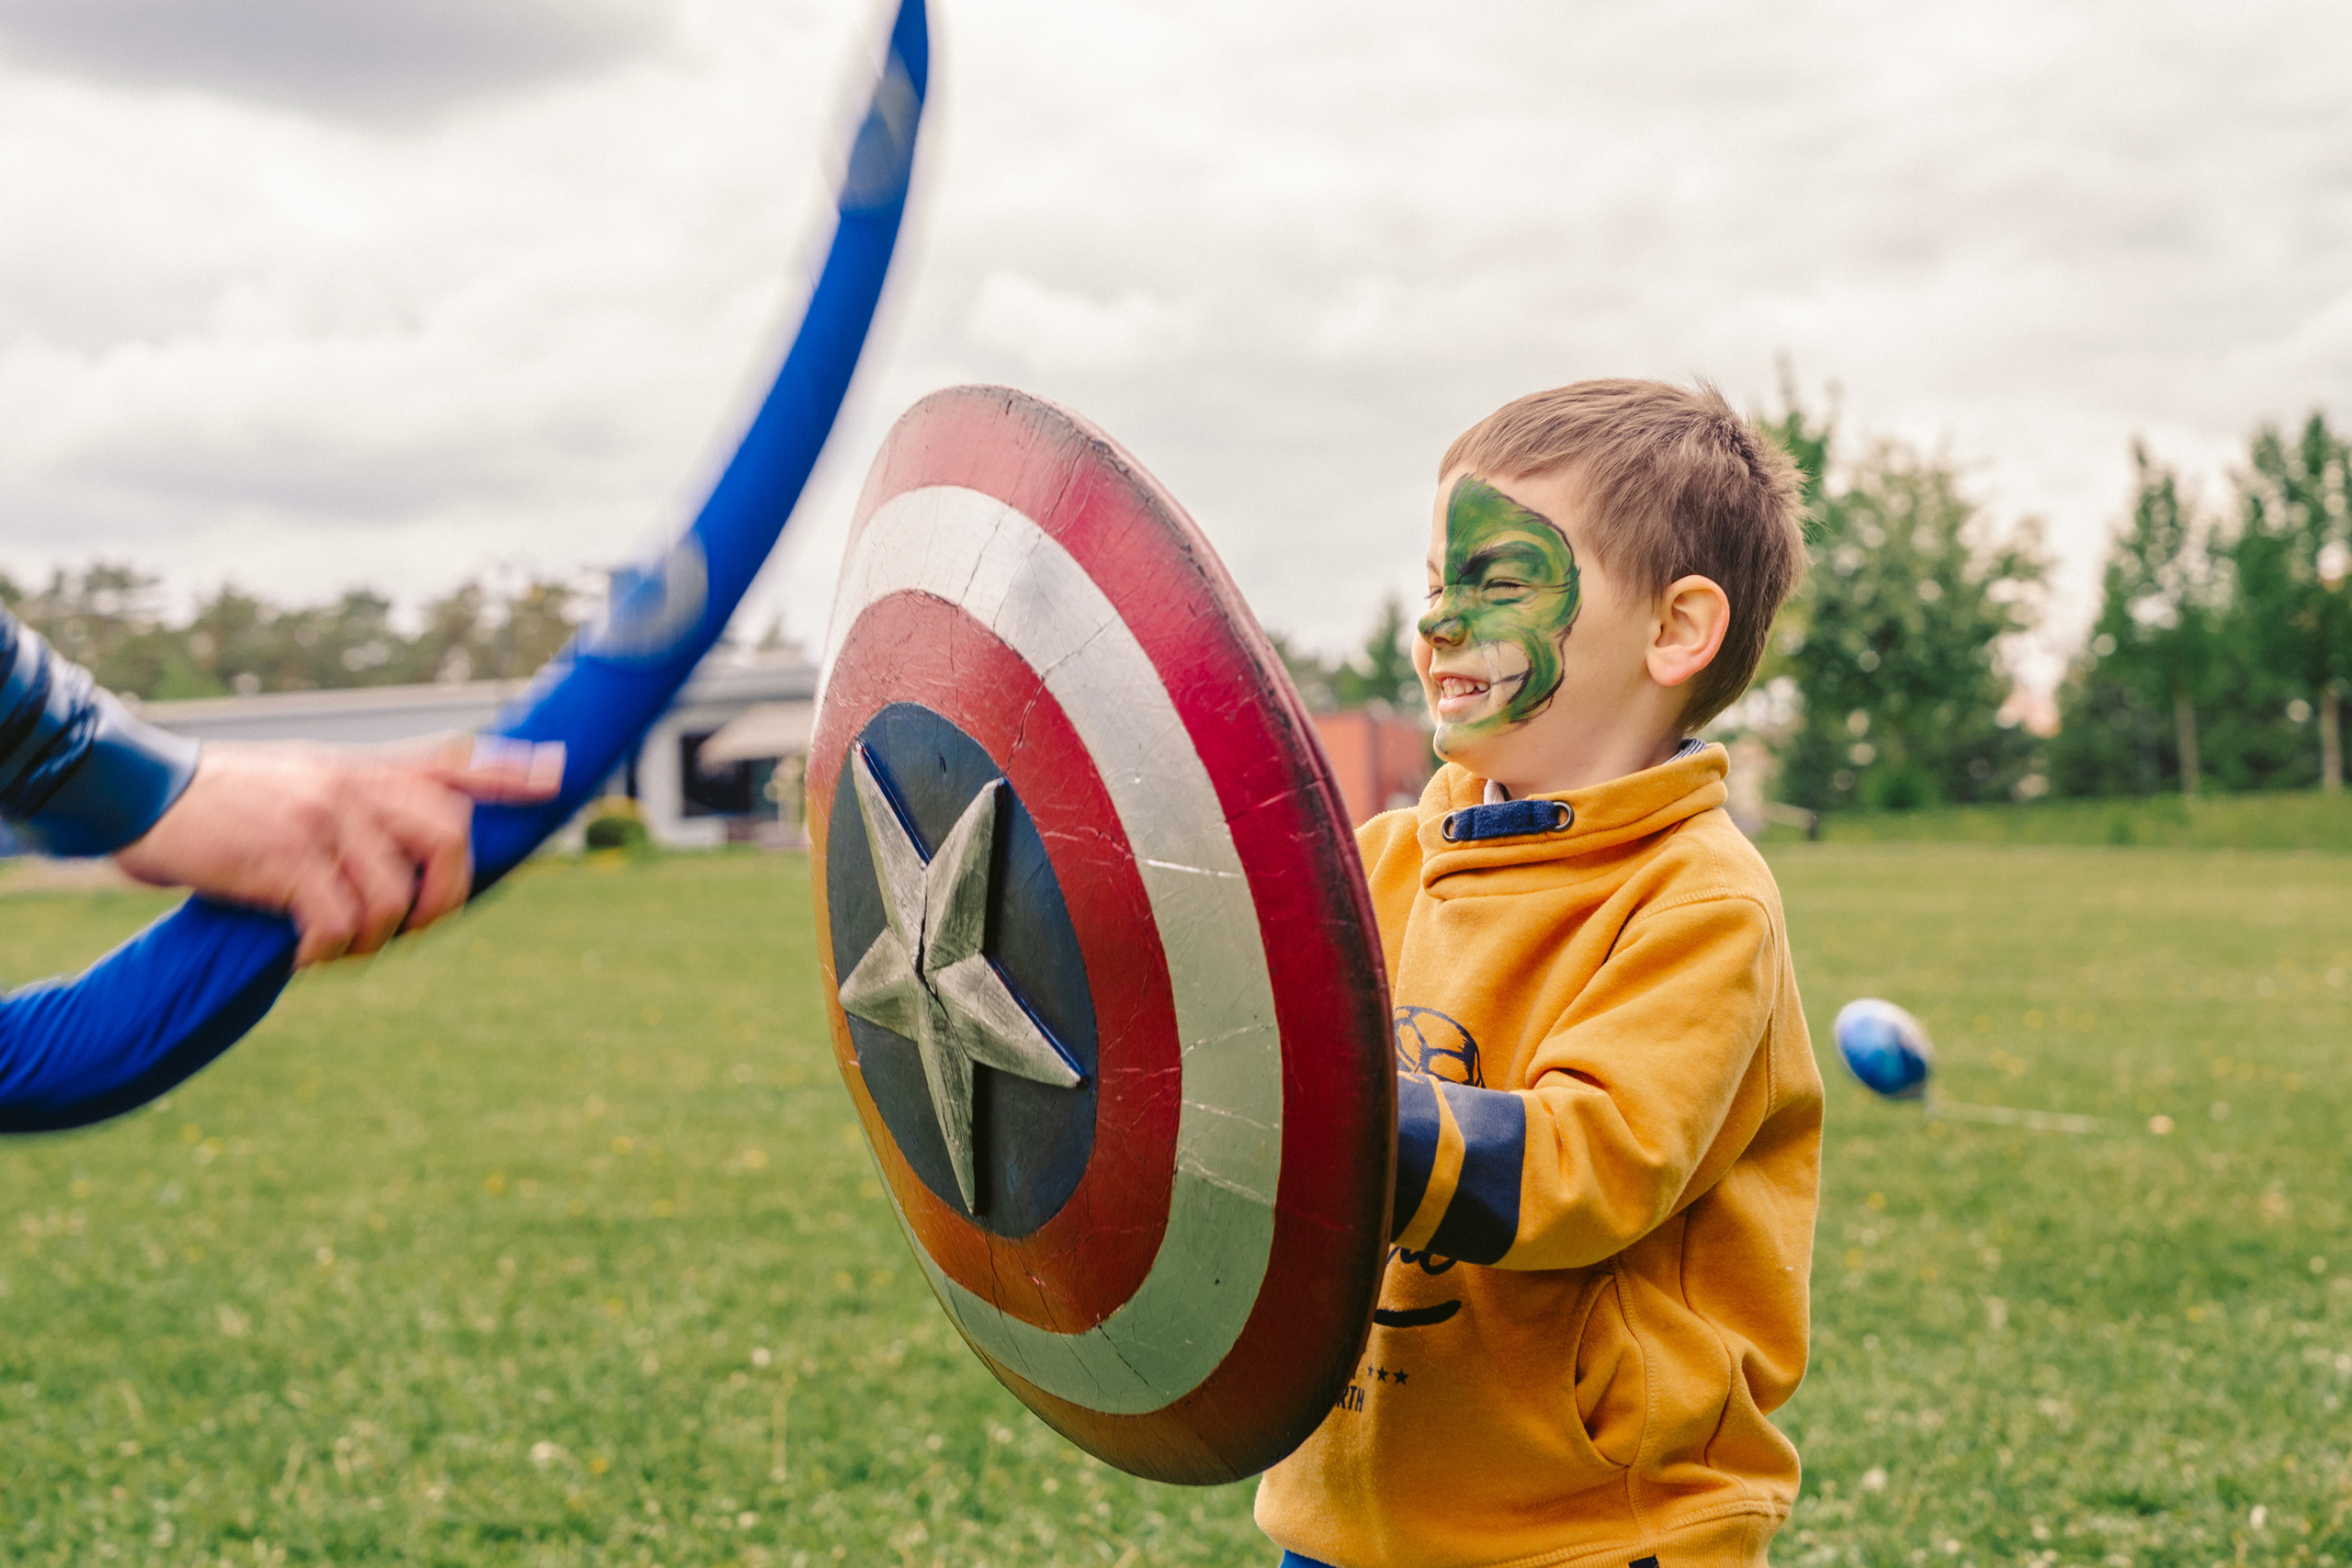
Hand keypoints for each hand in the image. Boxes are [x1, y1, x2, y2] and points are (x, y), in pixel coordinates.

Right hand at [113, 735, 565, 967]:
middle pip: (449, 838)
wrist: (140, 789)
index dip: (509, 772)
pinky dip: (329, 951)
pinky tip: (304, 956)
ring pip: (393, 895)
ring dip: (376, 938)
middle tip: (413, 927)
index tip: (557, 776)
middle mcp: (353, 786)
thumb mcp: (301, 776)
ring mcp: (321, 819)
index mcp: (361, 768)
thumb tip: (406, 842)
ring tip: (338, 948)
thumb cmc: (223, 799)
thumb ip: (357, 798)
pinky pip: (337, 920)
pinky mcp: (283, 857)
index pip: (453, 762)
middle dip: (446, 897)